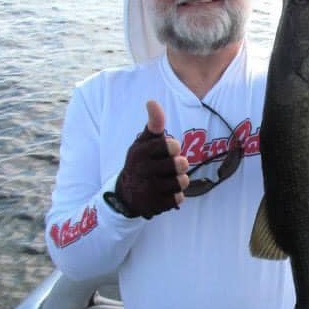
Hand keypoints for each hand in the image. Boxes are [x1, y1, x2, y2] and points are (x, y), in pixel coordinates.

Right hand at [111, 101, 189, 218]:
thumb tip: (152, 102)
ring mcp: (148, 190)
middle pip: (180, 165)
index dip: (174, 147)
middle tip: (172, 166)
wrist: (126, 194)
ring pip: (181, 182)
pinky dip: (176, 196)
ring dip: (180, 180)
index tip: (170, 150)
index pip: (171, 145)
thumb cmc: (141, 162)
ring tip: (169, 179)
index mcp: (140, 152)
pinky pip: (178, 199)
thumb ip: (153, 124)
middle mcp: (142, 171)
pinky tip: (165, 192)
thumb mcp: (144, 142)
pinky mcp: (154, 206)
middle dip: (180, 165)